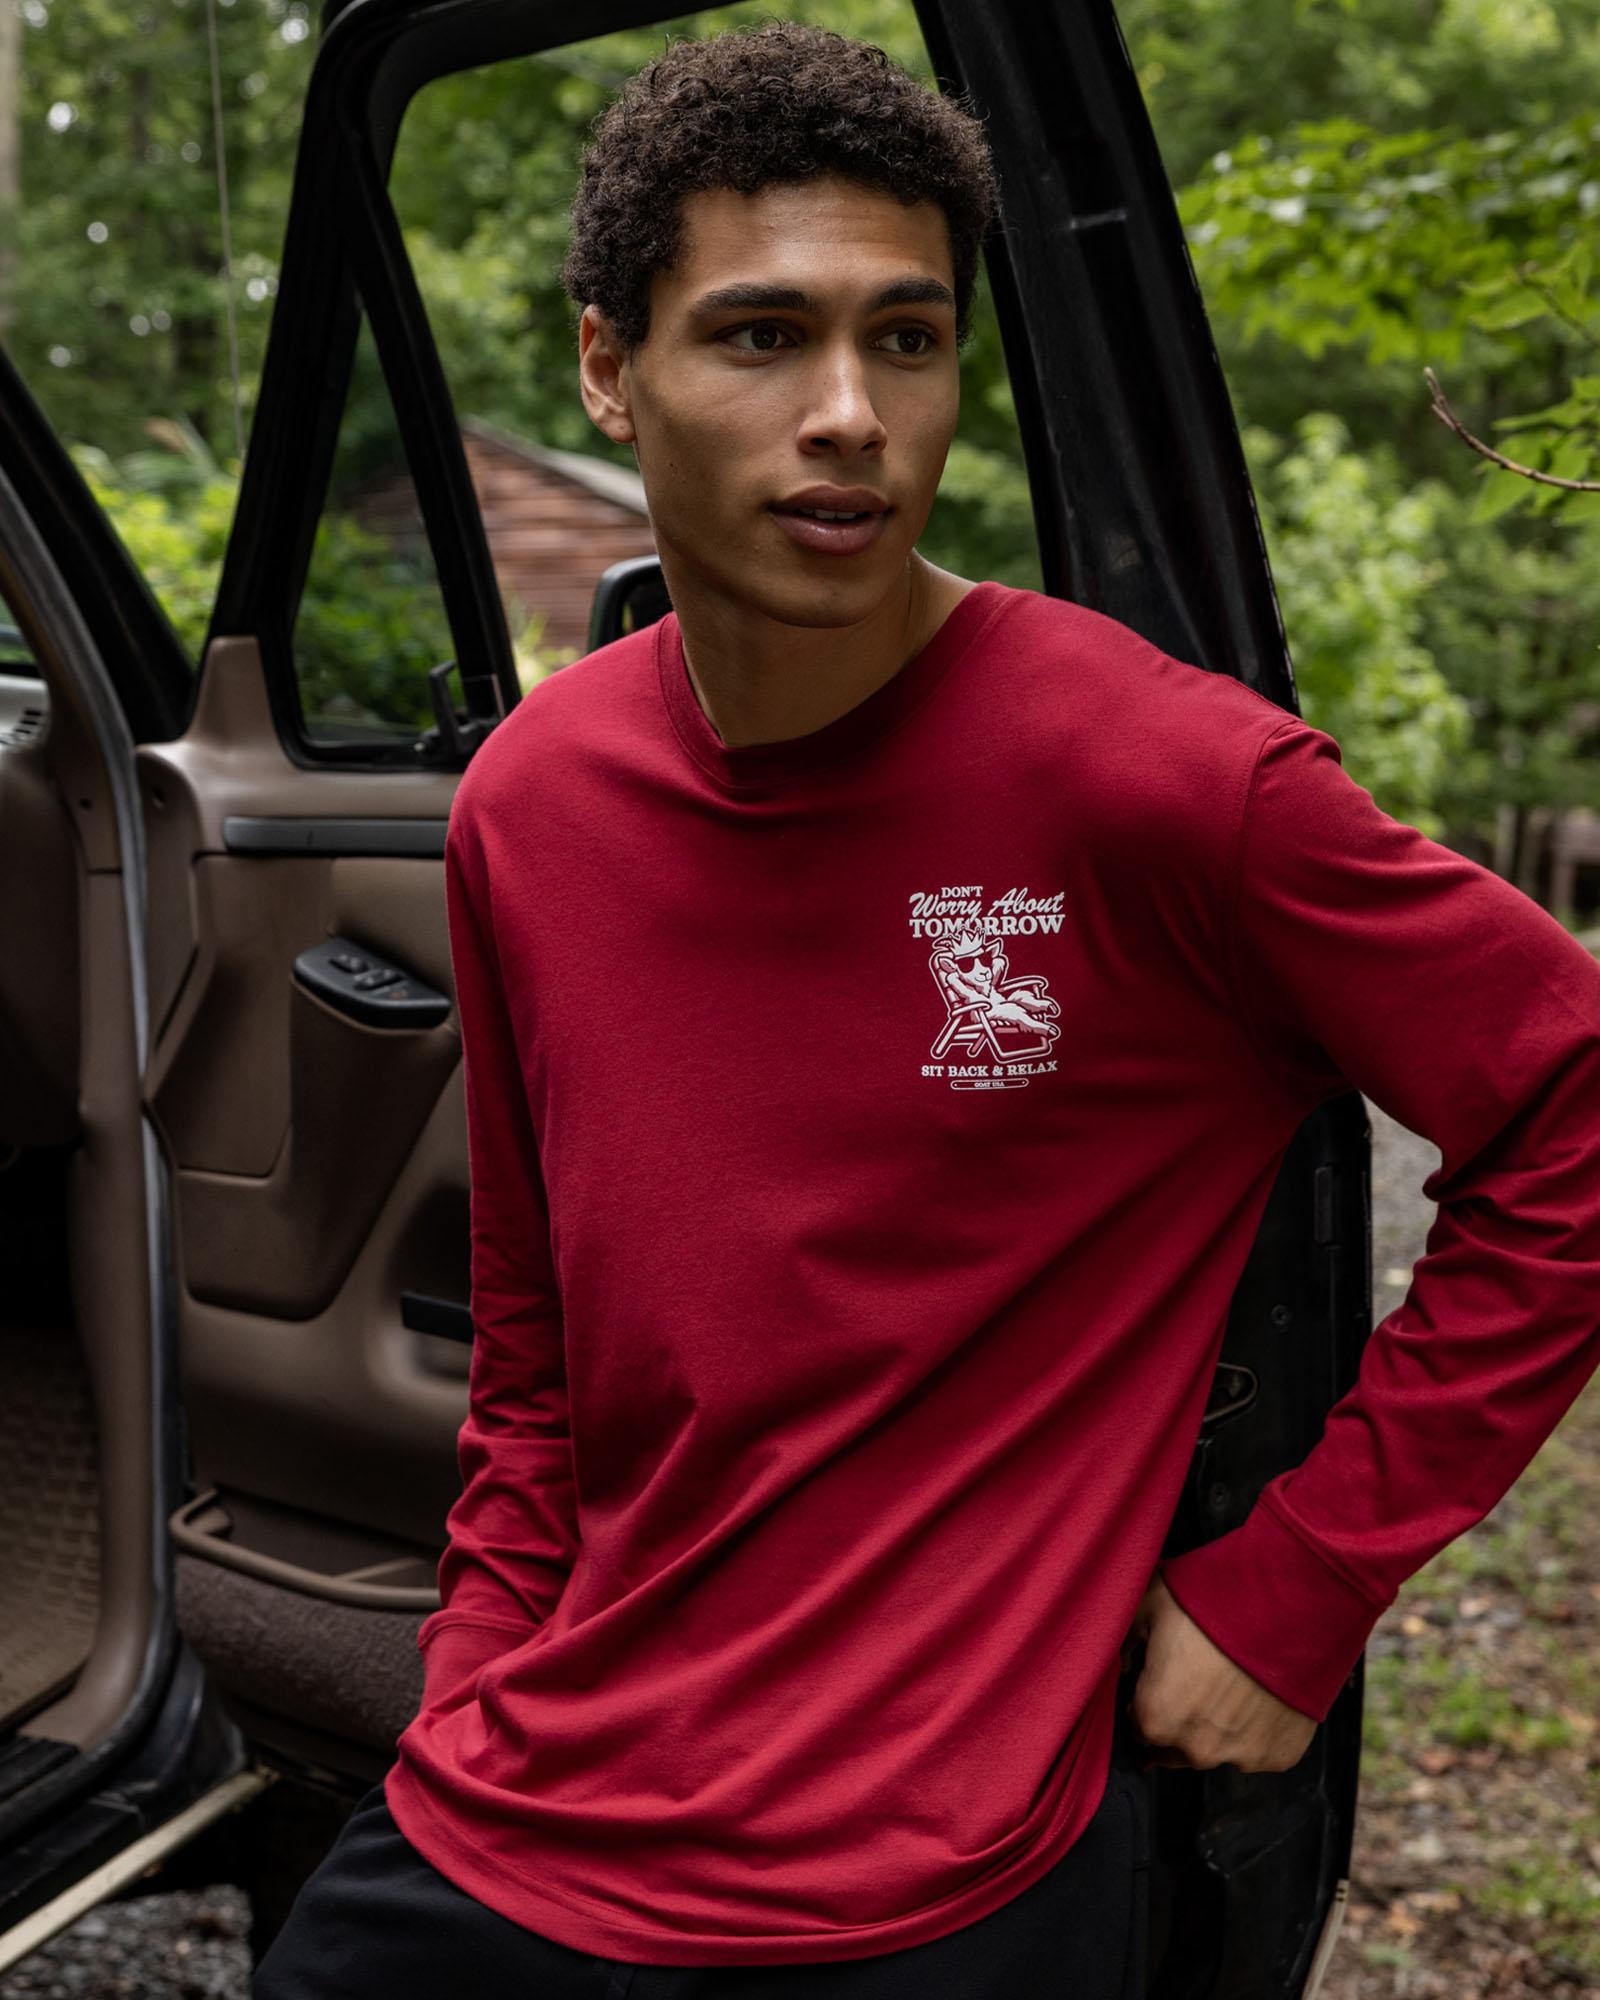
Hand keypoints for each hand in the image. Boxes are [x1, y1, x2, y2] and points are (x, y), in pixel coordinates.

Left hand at [1120, 1572, 1317, 1774]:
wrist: (1288, 1609)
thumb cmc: (1212, 1604)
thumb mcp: (1149, 1606)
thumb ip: (1125, 1642)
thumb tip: (1121, 1665)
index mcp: (1156, 1718)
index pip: (1137, 1726)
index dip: (1143, 1702)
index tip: (1155, 1684)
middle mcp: (1196, 1750)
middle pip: (1174, 1747)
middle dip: (1176, 1722)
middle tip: (1192, 1685)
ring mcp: (1242, 1757)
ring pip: (1218, 1750)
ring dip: (1217, 1728)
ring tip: (1228, 1687)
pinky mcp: (1280, 1755)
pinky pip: (1258, 1748)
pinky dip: (1256, 1729)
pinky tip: (1258, 1696)